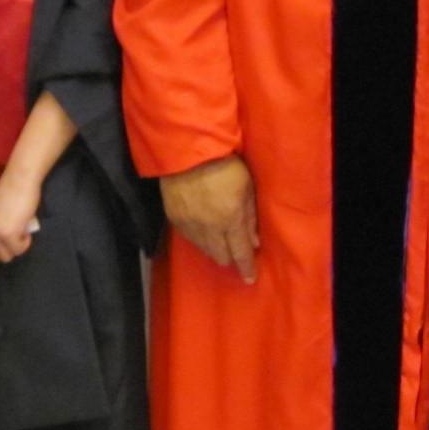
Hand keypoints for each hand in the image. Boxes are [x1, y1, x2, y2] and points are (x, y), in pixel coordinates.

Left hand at [0, 171, 43, 266]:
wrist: (19, 180)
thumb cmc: (9, 193)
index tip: (3, 245)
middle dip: (7, 249)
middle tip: (15, 235)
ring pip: (7, 256)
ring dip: (17, 246)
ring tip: (20, 231)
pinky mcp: (9, 234)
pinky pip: (19, 249)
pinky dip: (25, 243)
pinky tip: (25, 230)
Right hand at [161, 153, 258, 283]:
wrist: (185, 151)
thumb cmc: (224, 164)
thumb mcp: (246, 186)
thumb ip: (250, 216)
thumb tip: (254, 241)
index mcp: (230, 220)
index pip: (240, 252)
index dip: (246, 267)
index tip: (250, 279)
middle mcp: (209, 228)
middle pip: (220, 256)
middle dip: (230, 258)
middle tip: (235, 253)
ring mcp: (189, 225)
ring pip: (204, 249)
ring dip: (214, 249)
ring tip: (219, 243)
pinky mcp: (174, 218)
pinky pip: (189, 238)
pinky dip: (199, 239)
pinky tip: (203, 232)